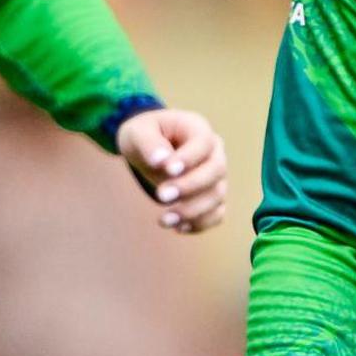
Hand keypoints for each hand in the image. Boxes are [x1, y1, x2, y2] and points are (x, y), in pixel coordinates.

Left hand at [119, 107, 228, 231]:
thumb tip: (161, 161)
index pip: (203, 143)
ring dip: (193, 211)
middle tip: (161, 196)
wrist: (149, 150)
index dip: (189, 158)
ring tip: (163, 220)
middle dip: (190, 186)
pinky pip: (217, 213)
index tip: (168, 170)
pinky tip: (178, 228)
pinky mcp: (212, 196)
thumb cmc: (144, 135)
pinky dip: (201, 223)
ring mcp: (216, 175)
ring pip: (218, 195)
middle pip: (216, 170)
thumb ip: (148, 143)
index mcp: (197, 128)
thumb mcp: (137, 132)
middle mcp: (213, 151)